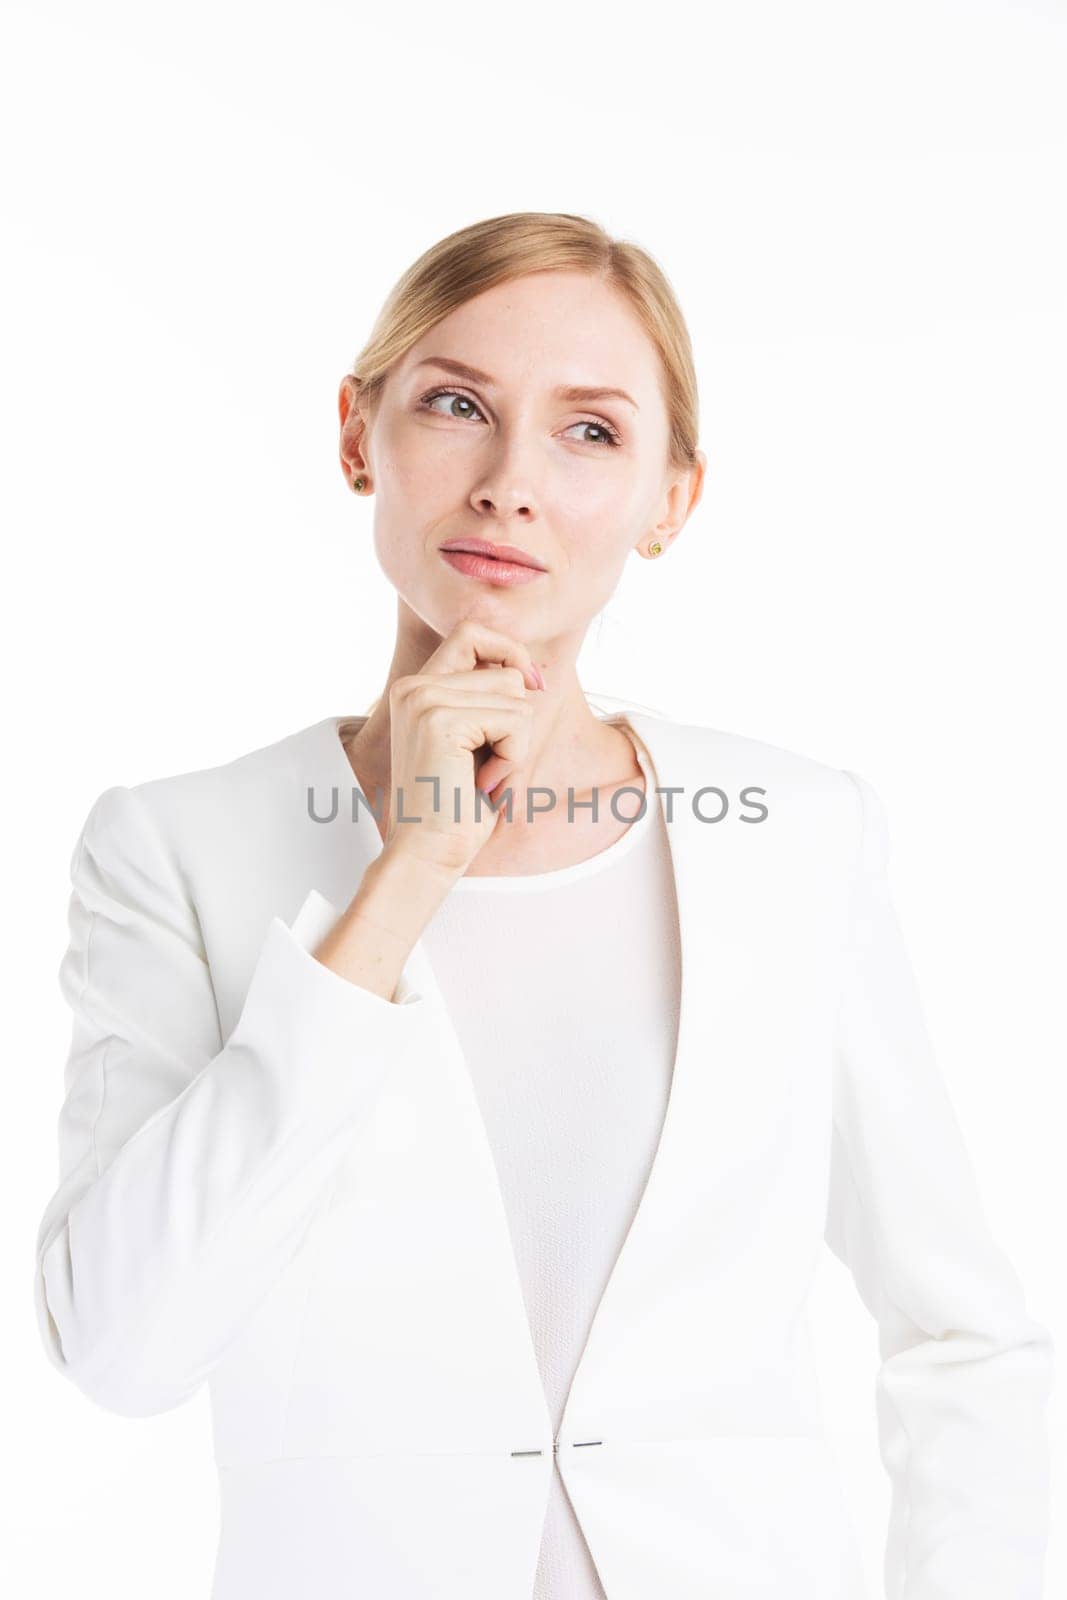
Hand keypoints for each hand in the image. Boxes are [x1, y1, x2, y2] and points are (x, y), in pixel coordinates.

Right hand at [381, 619, 545, 877]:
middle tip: (492, 765)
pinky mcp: (439, 719)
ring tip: (486, 776)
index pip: (472, 632)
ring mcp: (423, 699)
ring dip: (517, 743)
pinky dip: (514, 756)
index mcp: (416, 687)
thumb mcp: (477, 742)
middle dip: (517, 721)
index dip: (510, 651)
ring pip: (515, 696)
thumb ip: (489, 701)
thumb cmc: (458, 806)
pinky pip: (514, 721)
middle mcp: (414, 686)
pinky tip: (485, 783)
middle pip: (505, 671)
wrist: (428, 852)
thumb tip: (533, 673)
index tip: (533, 685)